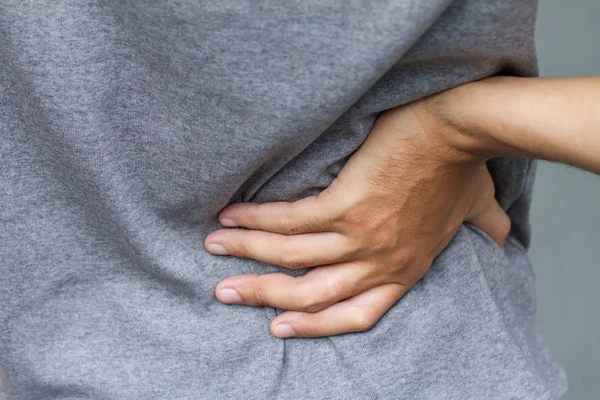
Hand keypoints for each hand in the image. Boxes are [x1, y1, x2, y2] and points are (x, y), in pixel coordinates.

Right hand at [204, 98, 509, 337]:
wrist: (459, 129)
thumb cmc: (464, 168)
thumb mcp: (477, 212)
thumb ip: (486, 232)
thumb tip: (503, 240)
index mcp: (404, 270)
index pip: (354, 315)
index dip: (314, 326)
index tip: (280, 326)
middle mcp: (379, 261)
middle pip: (311, 294)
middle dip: (263, 297)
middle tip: (226, 293)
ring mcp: (360, 236)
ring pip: (291, 258)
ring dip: (246, 255)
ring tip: (213, 247)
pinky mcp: (346, 204)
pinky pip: (289, 221)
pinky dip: (256, 220)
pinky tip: (231, 215)